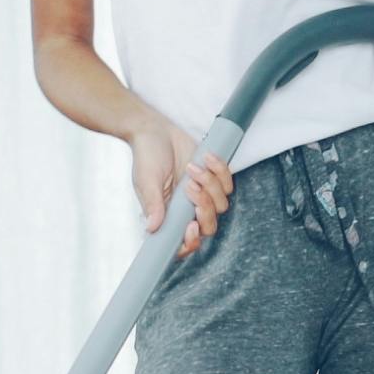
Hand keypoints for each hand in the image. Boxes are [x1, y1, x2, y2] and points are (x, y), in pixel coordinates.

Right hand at [130, 121, 231, 257]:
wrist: (155, 130)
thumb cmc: (146, 157)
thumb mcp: (146, 181)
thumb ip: (152, 204)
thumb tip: (152, 228)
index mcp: (168, 216)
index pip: (183, 242)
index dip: (191, 242)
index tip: (191, 226)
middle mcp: (187, 210)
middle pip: (209, 227)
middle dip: (205, 209)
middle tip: (190, 187)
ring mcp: (203, 194)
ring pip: (221, 205)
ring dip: (209, 185)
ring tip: (191, 167)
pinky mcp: (214, 178)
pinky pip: (228, 183)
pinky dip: (219, 170)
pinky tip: (205, 157)